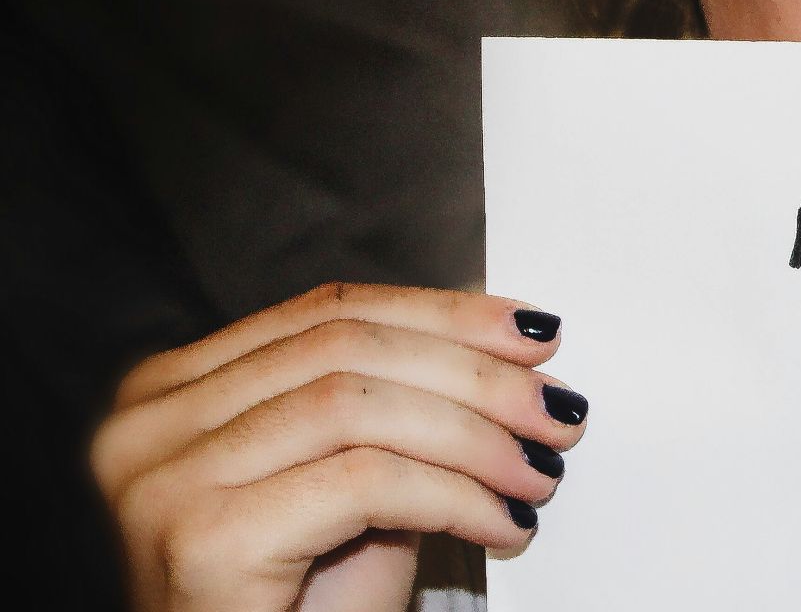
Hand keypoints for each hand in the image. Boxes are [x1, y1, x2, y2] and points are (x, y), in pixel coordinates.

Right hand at [91, 283, 587, 611]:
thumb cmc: (302, 610)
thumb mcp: (351, 487)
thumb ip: (394, 408)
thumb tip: (506, 343)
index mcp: (172, 391)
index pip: (328, 313)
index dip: (442, 314)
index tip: (533, 332)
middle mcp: (147, 422)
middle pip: (346, 348)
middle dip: (475, 373)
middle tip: (558, 409)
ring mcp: (164, 478)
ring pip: (357, 407)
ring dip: (476, 437)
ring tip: (541, 472)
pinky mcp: (203, 538)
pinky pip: (365, 482)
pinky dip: (455, 497)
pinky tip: (504, 524)